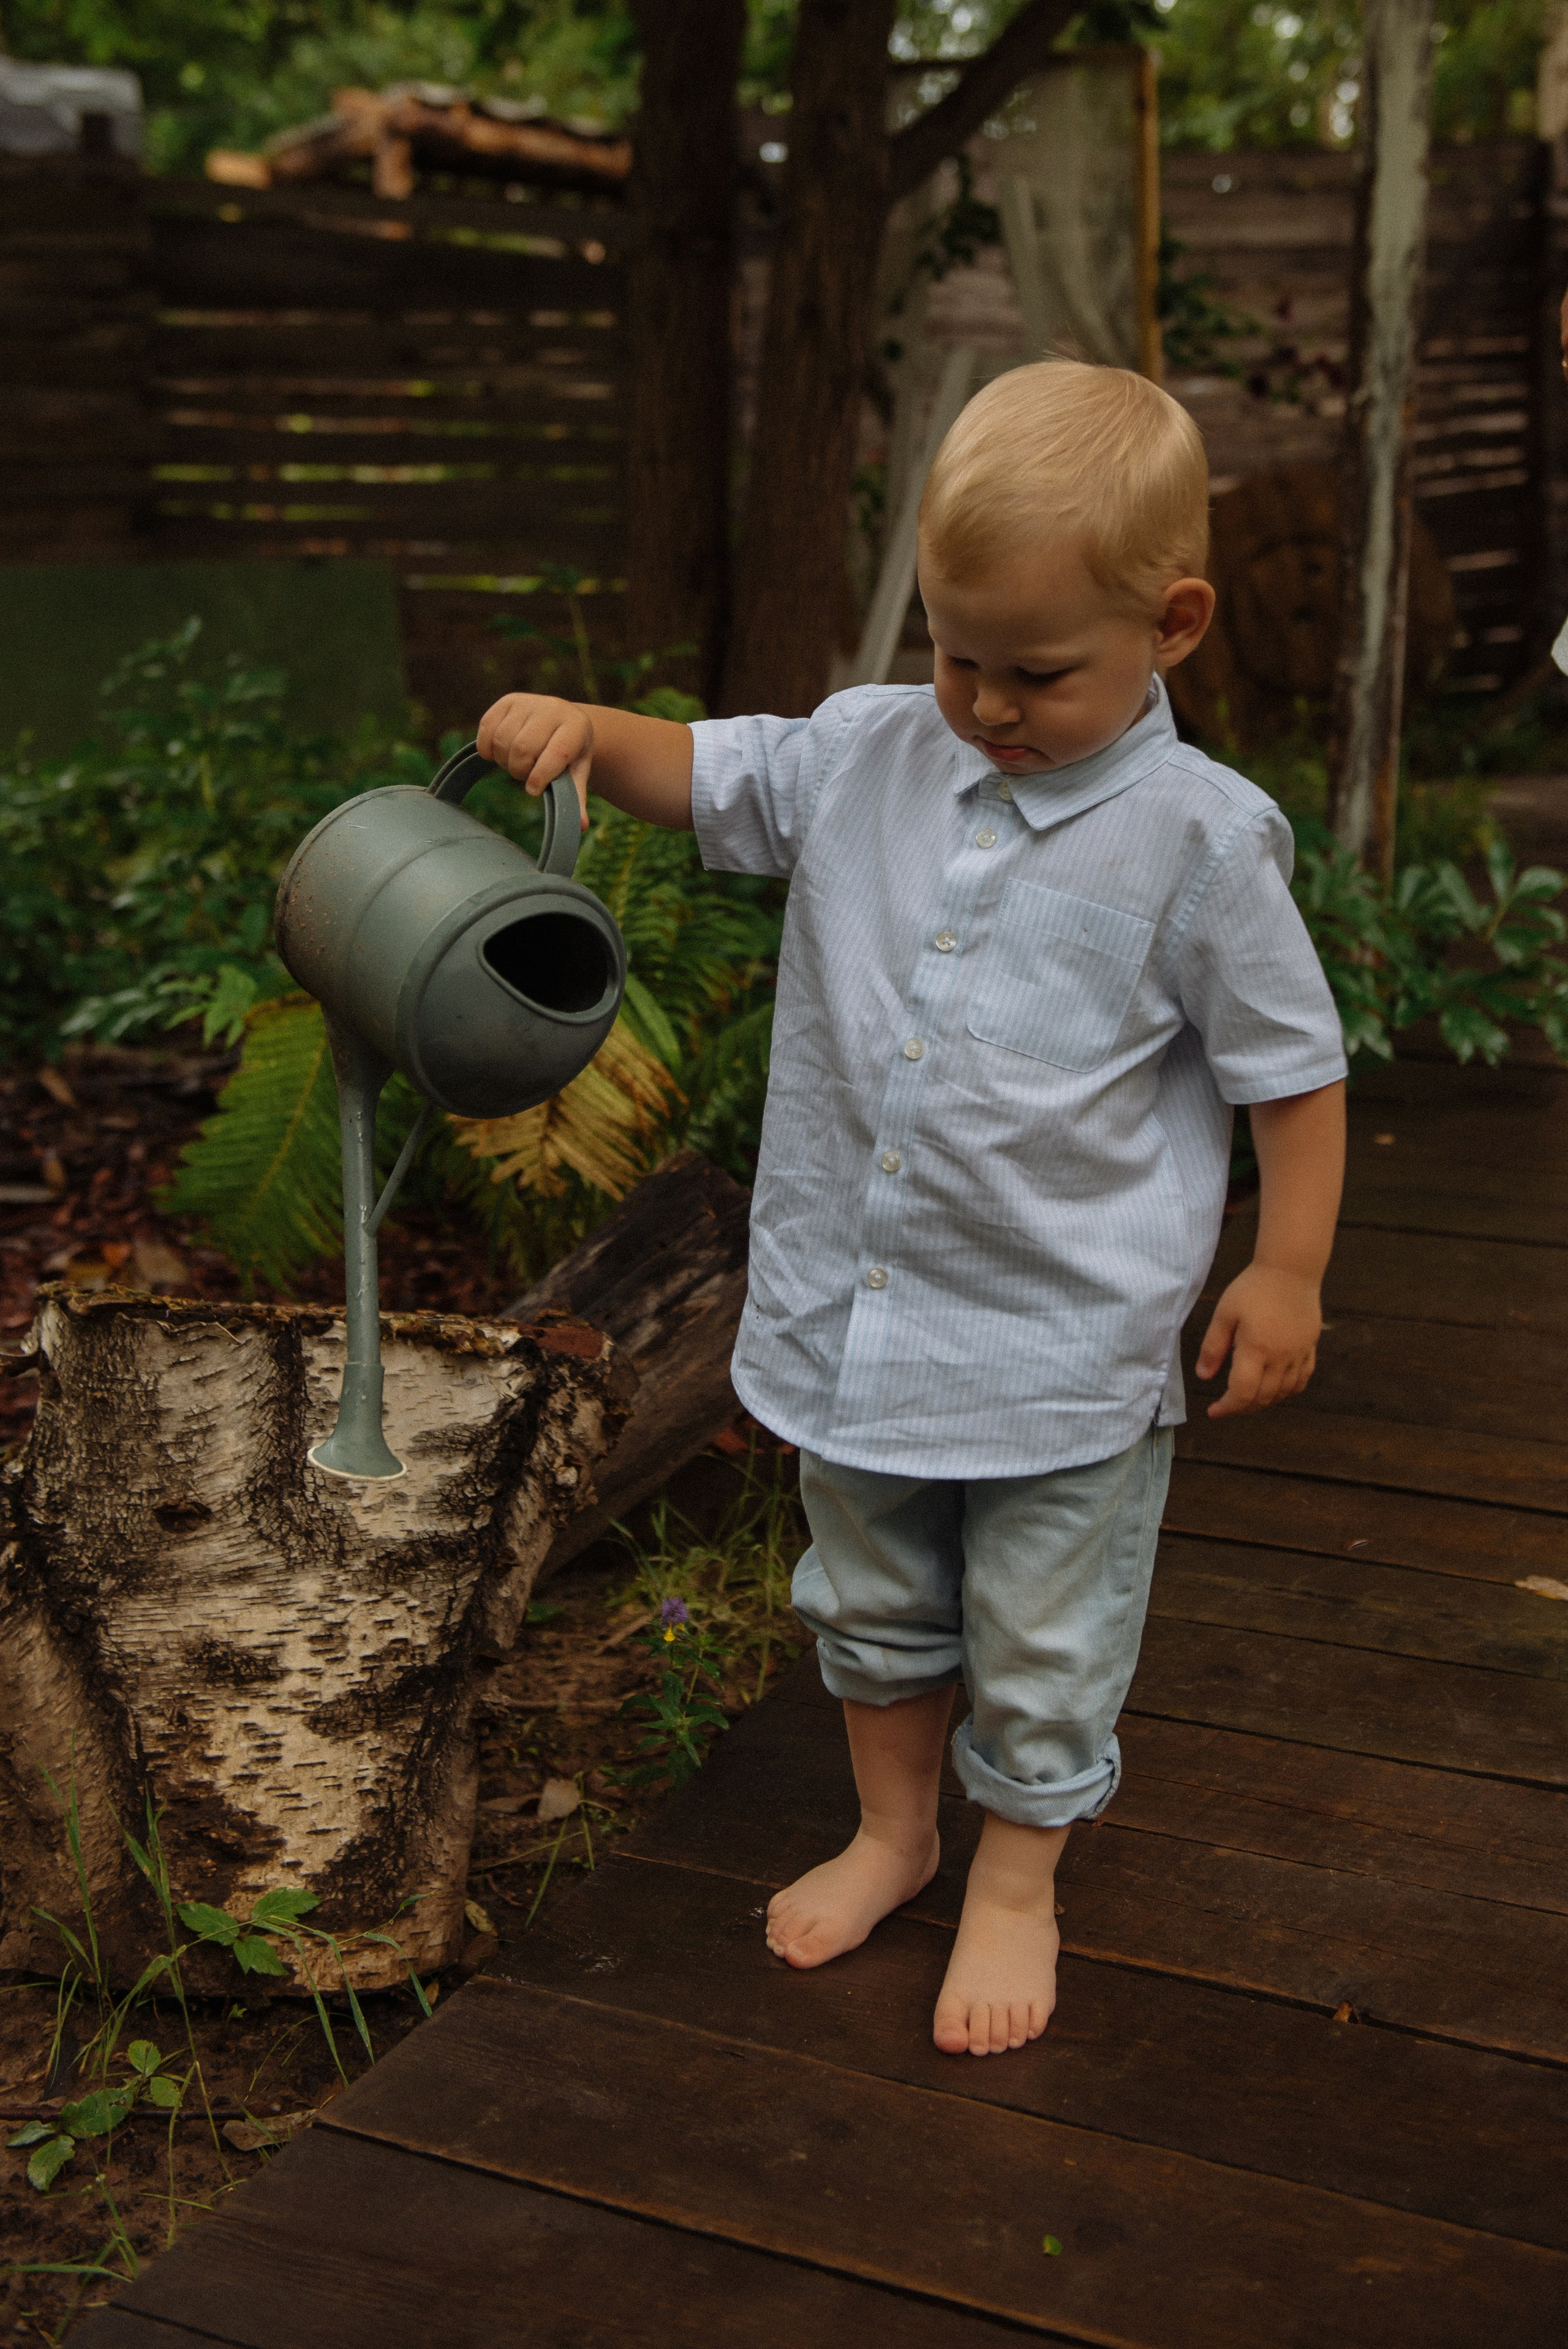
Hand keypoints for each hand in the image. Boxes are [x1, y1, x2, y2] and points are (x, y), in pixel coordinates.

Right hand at [476, 693, 591, 829]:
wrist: (562, 719)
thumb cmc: (570, 751)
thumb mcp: (577, 771)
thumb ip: (576, 796)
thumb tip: (580, 826)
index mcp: (575, 727)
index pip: (555, 754)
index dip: (540, 776)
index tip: (533, 789)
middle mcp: (552, 709)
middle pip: (522, 749)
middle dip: (520, 770)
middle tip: (526, 774)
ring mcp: (528, 702)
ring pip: (501, 740)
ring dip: (503, 760)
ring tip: (517, 763)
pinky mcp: (507, 701)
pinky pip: (486, 728)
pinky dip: (487, 748)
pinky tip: (499, 753)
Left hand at [1195, 1262, 1321, 1418]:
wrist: (1291, 1270)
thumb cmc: (1253, 1288)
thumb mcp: (1224, 1314)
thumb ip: (1212, 1347)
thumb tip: (1203, 1376)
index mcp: (1255, 1349)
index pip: (1242, 1393)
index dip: (1227, 1408)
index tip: (1214, 1411)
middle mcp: (1280, 1357)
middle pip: (1263, 1398)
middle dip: (1242, 1408)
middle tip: (1227, 1405)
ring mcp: (1299, 1354)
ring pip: (1284, 1393)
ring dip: (1264, 1401)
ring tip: (1248, 1397)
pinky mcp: (1310, 1348)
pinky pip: (1302, 1380)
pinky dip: (1287, 1391)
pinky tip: (1275, 1388)